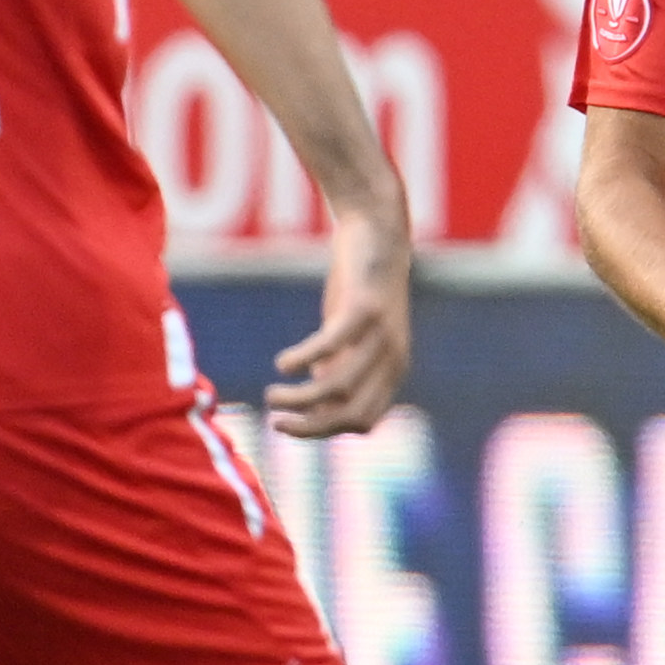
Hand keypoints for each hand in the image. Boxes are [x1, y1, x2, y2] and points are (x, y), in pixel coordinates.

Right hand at [270, 201, 414, 433]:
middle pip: (352, 414)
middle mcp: (393, 358)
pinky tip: (282, 363)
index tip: (293, 424)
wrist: (378, 234)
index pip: (363, 421)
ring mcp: (382, 335)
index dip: (325, 430)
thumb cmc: (359, 291)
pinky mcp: (365, 308)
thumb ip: (337, 370)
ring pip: (338, 387)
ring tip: (272, 395)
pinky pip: (332, 345)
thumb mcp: (349, 339)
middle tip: (276, 422)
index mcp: (391, 371)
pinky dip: (303, 360)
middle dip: (310, 428)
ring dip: (299, 400)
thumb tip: (315, 407)